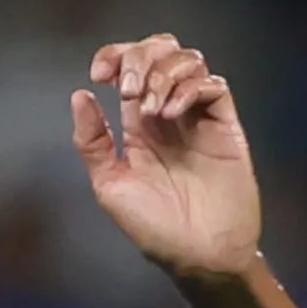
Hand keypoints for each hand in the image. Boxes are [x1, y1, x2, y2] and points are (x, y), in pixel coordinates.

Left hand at [74, 34, 260, 280]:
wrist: (199, 255)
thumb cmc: (155, 229)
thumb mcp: (111, 186)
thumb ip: (92, 143)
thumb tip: (80, 95)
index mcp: (139, 125)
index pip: (129, 67)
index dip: (115, 55)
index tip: (99, 73)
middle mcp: (169, 115)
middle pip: (160, 52)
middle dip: (139, 57)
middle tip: (127, 89)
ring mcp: (199, 118)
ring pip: (189, 61)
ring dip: (163, 74)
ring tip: (152, 110)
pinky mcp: (226, 127)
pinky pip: (214, 86)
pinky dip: (189, 88)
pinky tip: (172, 113)